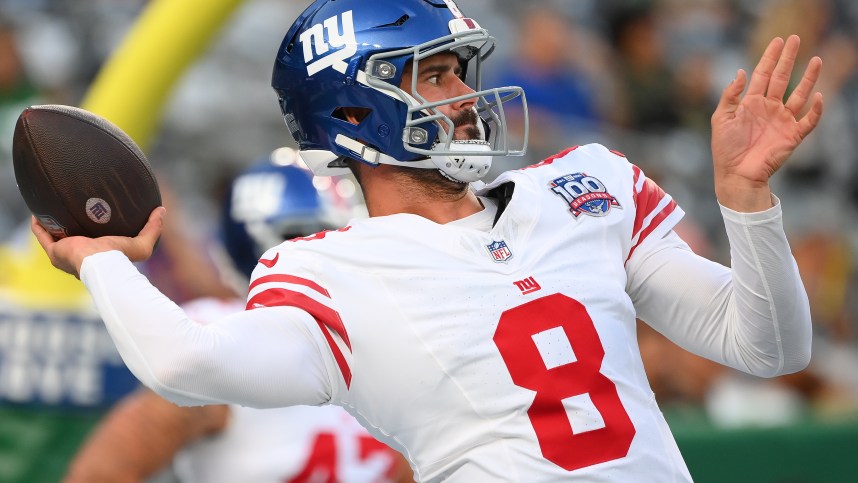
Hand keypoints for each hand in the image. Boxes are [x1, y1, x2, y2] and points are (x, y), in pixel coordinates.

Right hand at [32, 206, 165, 277]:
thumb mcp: (142, 244)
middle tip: (73, 208)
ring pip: (56, 238)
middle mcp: (80, 256)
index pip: (95, 243)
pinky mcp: (55, 251)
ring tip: (53, 209)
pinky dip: (39, 226)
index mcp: (99, 256)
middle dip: (71, 226)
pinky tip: (37, 213)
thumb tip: (161, 210)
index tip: (95, 216)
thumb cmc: (121, 258)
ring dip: (53, 225)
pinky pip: (43, 237)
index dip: (93, 231)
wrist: (101, 265)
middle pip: (74, 239)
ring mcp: (65, 254)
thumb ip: (153, 228)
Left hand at [711, 35, 823, 211]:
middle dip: (788, 59)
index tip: (777, 41)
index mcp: (751, 103)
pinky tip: (819, 96)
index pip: (762, 74)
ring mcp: (782, 120)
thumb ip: (730, 95)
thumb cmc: (725, 149)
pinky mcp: (792, 136)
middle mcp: (769, 108)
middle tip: (795, 39)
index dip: (769, 57)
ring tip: (816, 60)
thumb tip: (740, 71)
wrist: (736, 175)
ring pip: (799, 94)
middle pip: (782, 78)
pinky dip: (816, 109)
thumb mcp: (721, 118)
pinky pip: (808, 120)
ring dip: (808, 78)